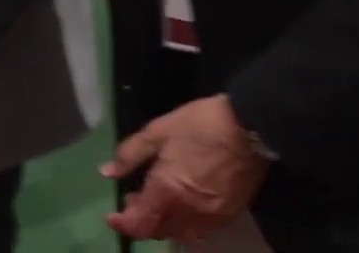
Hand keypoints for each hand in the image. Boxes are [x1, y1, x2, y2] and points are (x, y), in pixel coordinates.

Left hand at [101, 94, 271, 242]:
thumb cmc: (199, 124)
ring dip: (163, 223)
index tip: (112, 215)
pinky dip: (186, 224)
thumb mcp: (157, 131)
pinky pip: (202, 230)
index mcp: (167, 192)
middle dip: (140, 220)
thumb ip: (130, 154)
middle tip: (134, 198)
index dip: (121, 223)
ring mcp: (212, 217)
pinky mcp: (230, 214)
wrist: (250, 127)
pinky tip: (183, 205)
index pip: (139, 223)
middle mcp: (188, 212)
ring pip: (180, 234)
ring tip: (158, 201)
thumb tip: (108, 172)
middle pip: (158, 231)